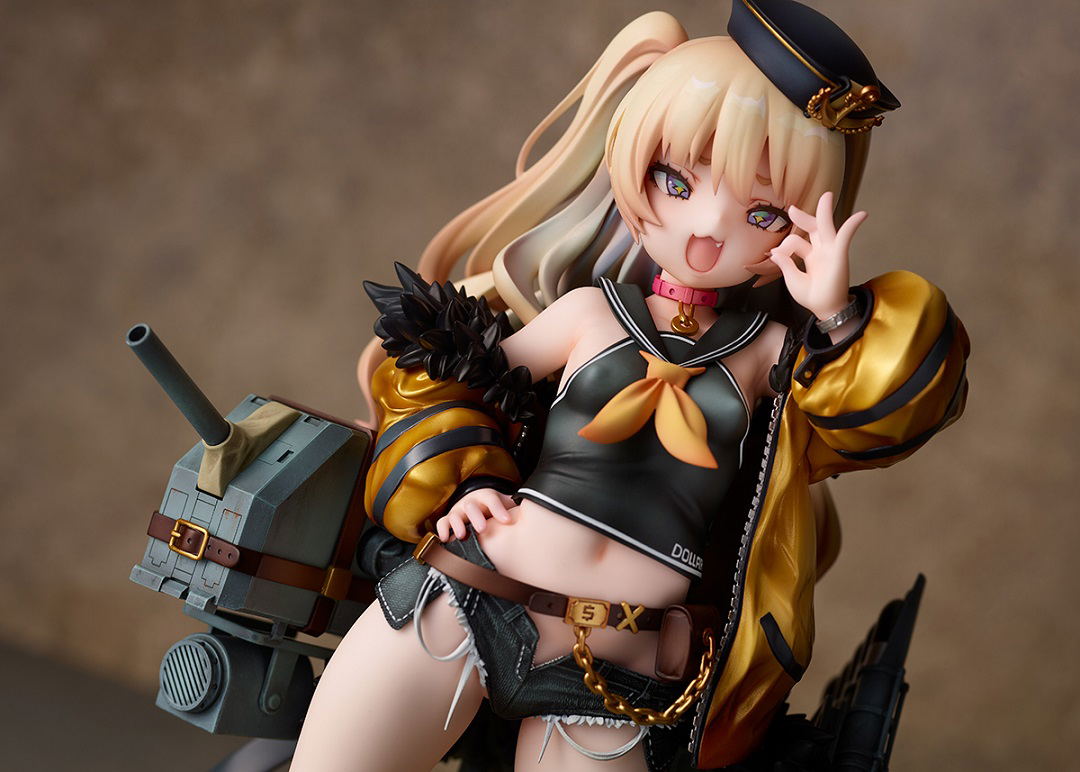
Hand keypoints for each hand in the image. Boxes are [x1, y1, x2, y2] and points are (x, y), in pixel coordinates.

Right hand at [436, 488, 515, 541]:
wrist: (475, 501)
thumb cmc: (492, 507)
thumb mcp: (505, 505)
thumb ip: (516, 510)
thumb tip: (538, 514)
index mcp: (486, 497)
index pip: (493, 499)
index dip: (499, 509)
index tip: (506, 520)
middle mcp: (471, 502)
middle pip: (472, 506)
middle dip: (477, 517)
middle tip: (482, 528)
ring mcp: (458, 511)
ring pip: (455, 514)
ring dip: (458, 524)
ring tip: (462, 535)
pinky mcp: (448, 520)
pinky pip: (442, 523)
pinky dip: (442, 530)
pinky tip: (446, 539)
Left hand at [768, 191, 867, 319]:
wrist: (825, 310)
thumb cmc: (812, 296)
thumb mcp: (792, 280)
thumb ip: (785, 264)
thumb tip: (775, 251)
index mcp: (810, 256)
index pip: (795, 242)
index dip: (783, 245)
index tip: (774, 254)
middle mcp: (820, 251)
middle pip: (813, 227)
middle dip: (803, 216)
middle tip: (792, 209)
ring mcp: (830, 252)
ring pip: (827, 227)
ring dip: (825, 211)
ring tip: (826, 196)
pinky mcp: (839, 255)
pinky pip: (846, 237)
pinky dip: (852, 225)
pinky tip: (861, 214)